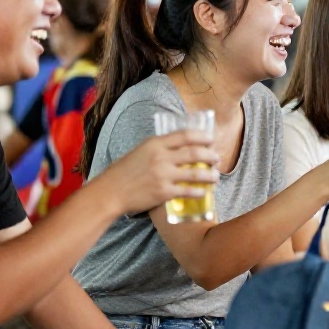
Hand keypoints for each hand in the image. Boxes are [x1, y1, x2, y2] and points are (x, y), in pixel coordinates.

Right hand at [96, 130, 219, 215]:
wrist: (111, 192)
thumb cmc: (124, 172)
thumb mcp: (140, 151)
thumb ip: (159, 148)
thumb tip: (179, 146)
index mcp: (155, 144)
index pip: (185, 135)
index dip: (202, 136)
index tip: (211, 139)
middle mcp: (161, 157)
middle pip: (194, 153)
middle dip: (210, 155)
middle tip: (217, 158)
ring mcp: (164, 175)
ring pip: (196, 173)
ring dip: (210, 175)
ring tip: (216, 177)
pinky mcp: (164, 192)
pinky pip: (188, 191)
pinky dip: (200, 191)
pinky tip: (204, 192)